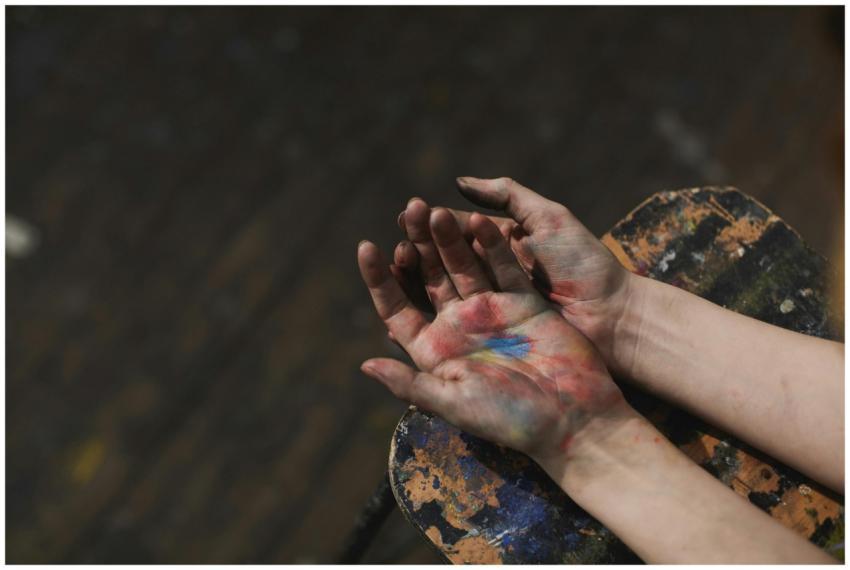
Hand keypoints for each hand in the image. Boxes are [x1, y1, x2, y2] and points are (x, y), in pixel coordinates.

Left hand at [358, 205, 627, 461]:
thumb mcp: (455, 403)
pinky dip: (492, 245)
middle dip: (417, 244)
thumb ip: (410, 383)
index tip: (367, 246)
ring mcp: (492, 310)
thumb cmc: (510, 419)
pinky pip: (505, 267)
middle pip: (429, 276)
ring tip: (437, 209)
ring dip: (450, 238)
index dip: (379, 279)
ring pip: (464, 265)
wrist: (573, 418)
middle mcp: (459, 325)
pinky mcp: (524, 301)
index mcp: (435, 349)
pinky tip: (478, 221)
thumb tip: (364, 364)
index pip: (397, 307)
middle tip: (409, 209)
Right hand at [396, 178, 636, 375]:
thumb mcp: (548, 218)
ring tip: (394, 271)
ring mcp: (488, 307)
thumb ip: (506, 197)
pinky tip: (401, 308)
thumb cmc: (585, 265)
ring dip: (416, 281)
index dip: (430, 224)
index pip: (455, 232)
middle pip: (442, 260)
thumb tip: (457, 182)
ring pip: (440, 291)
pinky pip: (451, 324)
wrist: (613, 319)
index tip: (406, 216)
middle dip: (418, 250)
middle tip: (395, 245)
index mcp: (501, 246)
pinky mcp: (490, 335)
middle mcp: (489, 275)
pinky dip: (426, 316)